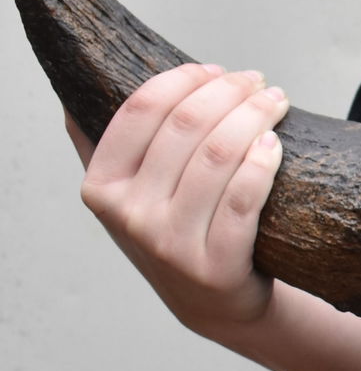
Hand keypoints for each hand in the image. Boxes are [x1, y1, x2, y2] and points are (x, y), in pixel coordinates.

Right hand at [70, 63, 289, 332]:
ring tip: (275, 101)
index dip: (183, 80)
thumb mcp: (125, 194)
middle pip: (187, 127)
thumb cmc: (174, 231)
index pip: (140, 110)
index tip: (214, 69)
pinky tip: (275, 142)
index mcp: (101, 186)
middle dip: (229, 91)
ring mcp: (171, 243)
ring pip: (218, 156)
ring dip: (254, 116)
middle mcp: (130, 215)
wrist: (213, 301)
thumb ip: (99, 145)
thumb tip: (75, 88)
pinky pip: (243, 200)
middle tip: (256, 81)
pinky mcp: (216, 266)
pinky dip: (263, 163)